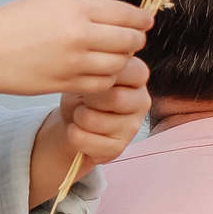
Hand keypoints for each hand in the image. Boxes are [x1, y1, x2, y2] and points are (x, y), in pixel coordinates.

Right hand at [0, 0, 151, 97]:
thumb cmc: (12, 22)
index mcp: (75, 8)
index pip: (124, 13)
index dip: (141, 18)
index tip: (147, 20)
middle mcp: (78, 34)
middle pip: (128, 40)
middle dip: (137, 39)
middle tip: (136, 38)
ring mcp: (74, 62)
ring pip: (119, 63)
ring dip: (124, 59)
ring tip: (119, 55)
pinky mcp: (67, 83)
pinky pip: (102, 83)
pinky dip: (109, 77)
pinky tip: (103, 71)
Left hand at [25, 57, 149, 207]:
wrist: (71, 121)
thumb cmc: (83, 93)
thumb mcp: (88, 72)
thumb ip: (99, 67)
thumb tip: (99, 66)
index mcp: (138, 77)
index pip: (133, 71)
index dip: (106, 75)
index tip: (94, 78)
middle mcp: (141, 101)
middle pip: (115, 98)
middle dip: (89, 98)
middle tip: (85, 99)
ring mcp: (132, 127)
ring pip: (93, 120)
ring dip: (78, 117)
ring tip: (80, 115)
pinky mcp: (117, 148)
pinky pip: (85, 140)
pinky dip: (74, 135)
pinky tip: (80, 131)